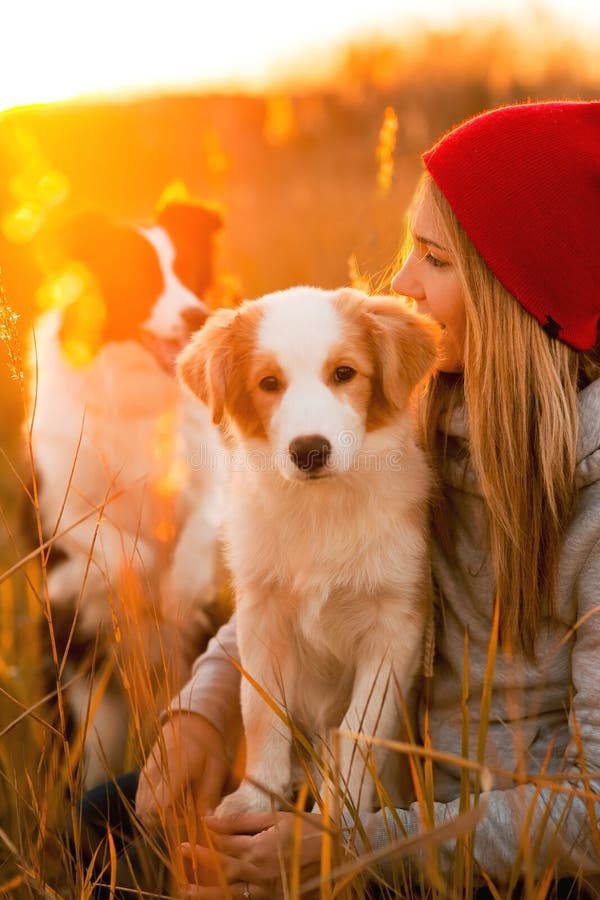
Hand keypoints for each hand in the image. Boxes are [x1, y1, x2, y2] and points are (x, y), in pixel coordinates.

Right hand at [135, 713, 229, 829]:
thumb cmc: (208, 748)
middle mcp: (155, 773)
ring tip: (178, 812)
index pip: (160, 808)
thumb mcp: (217, 768)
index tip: (188, 822)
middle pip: (147, 813)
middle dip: (164, 824)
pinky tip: (169, 806)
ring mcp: (146, 774)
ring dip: (157, 818)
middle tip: (184, 819)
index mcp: (174, 770)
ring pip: (141, 809)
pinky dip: (151, 810)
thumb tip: (206, 820)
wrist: (192, 724)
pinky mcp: (143, 777)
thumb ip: (210, 794)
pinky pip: (140, 801)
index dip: (172, 822)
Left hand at [179, 811, 325, 898]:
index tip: (187, 835)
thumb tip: (210, 819)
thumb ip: (241, 821)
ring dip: (207, 891)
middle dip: (200, 862)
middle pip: (222, 870)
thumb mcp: (276, 817)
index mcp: (258, 850)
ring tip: (187, 889)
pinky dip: (231, 898)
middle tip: (181, 854)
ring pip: (230, 893)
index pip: (223, 846)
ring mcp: (268, 891)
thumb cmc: (310, 827)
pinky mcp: (276, 898)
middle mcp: (259, 874)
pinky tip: (219, 896)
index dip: (204, 841)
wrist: (343, 852)